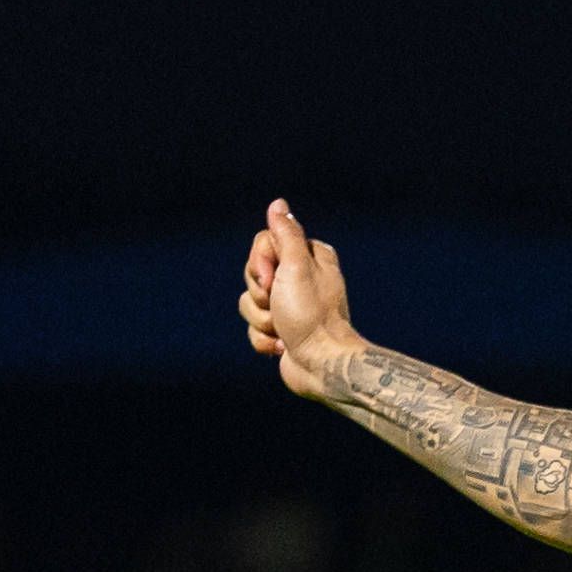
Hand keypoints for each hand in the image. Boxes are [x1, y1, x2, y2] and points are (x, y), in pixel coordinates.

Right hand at [239, 197, 362, 398]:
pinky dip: (265, 340)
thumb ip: (285, 234)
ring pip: (249, 302)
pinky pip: (254, 329)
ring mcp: (289, 306)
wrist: (322, 366)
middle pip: (253, 273)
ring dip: (262, 320)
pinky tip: (283, 347)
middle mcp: (300, 279)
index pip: (263, 243)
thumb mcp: (296, 266)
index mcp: (309, 258)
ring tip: (284, 330)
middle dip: (259, 294)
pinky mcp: (282, 331)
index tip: (272, 278)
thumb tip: (279, 205)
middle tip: (279, 305)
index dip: (259, 262)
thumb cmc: (311, 315)